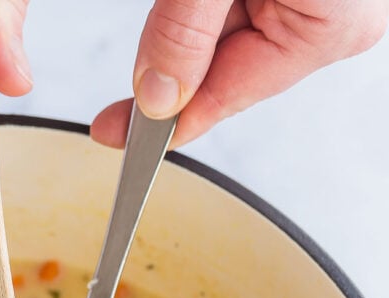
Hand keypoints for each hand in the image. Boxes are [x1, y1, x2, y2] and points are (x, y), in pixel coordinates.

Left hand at [92, 1, 388, 147]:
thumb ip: (186, 28)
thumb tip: (157, 93)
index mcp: (327, 28)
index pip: (228, 94)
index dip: (167, 119)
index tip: (117, 133)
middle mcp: (332, 20)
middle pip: (225, 65)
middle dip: (176, 53)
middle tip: (123, 69)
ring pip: (226, 31)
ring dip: (189, 16)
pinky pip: (239, 4)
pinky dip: (206, 2)